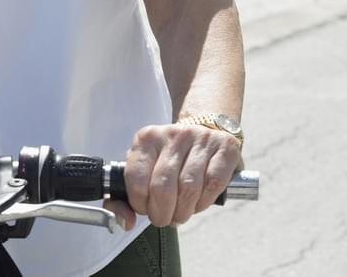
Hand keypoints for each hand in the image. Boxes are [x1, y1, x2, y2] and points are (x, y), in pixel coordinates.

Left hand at [106, 123, 241, 228]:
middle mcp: (172, 135)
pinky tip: (198, 203)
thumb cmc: (170, 156)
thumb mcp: (145, 167)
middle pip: (163, 187)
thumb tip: (126, 222)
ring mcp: (200, 139)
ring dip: (183, 211)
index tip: (145, 210)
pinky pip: (213, 183)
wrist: (204, 128)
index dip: (140, 204)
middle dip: (162, 213)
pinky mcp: (225, 147)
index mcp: (146, 138)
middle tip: (164, 219)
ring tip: (180, 214)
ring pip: (188, 188)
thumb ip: (128, 196)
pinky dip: (204, 202)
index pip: (137, 179)